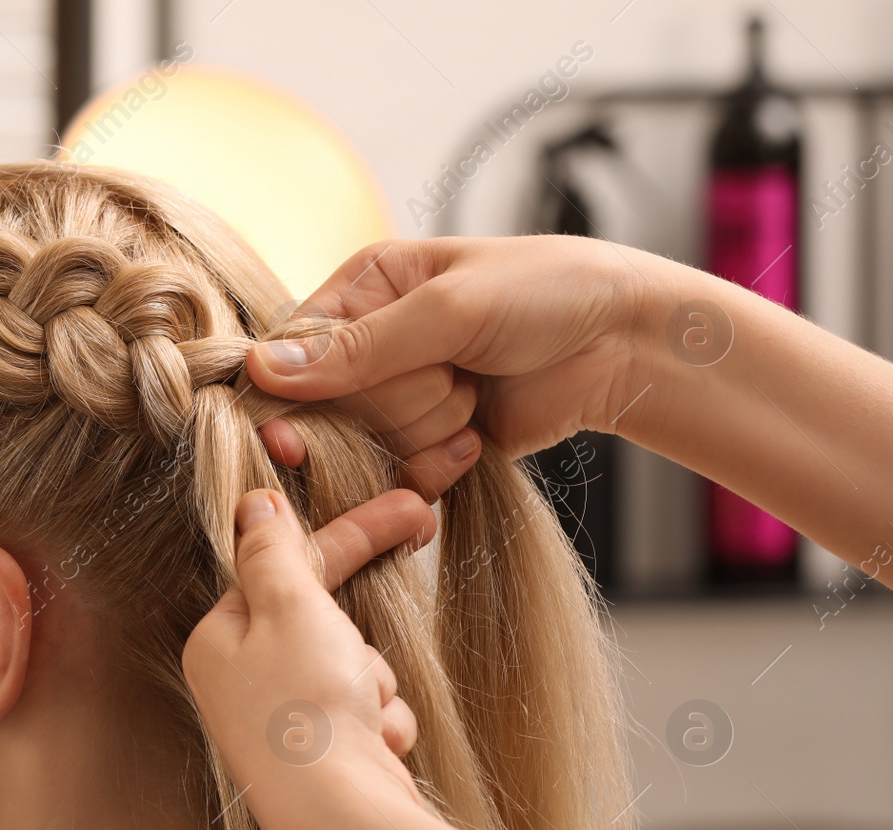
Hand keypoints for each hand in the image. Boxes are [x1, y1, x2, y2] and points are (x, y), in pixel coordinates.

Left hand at [182, 488, 431, 829]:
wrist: (341, 820)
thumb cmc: (307, 710)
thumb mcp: (290, 607)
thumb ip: (273, 551)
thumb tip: (253, 503)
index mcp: (217, 640)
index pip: (284, 568)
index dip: (351, 537)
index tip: (411, 510)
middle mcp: (240, 682)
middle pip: (323, 621)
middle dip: (359, 643)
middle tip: (370, 663)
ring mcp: (280, 723)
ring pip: (355, 666)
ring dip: (374, 684)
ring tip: (360, 715)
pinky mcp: (319, 757)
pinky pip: (367, 712)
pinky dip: (380, 723)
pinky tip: (373, 747)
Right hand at [251, 235, 662, 489]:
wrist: (627, 346)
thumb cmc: (549, 293)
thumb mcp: (450, 308)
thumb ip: (359, 348)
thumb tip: (264, 370)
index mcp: (364, 288)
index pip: (293, 350)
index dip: (294, 392)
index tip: (301, 429)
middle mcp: (370, 344)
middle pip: (329, 408)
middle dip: (394, 403)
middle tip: (453, 374)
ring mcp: (400, 398)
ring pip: (365, 447)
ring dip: (426, 431)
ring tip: (474, 397)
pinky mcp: (430, 443)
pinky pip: (400, 478)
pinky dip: (436, 470)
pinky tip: (475, 441)